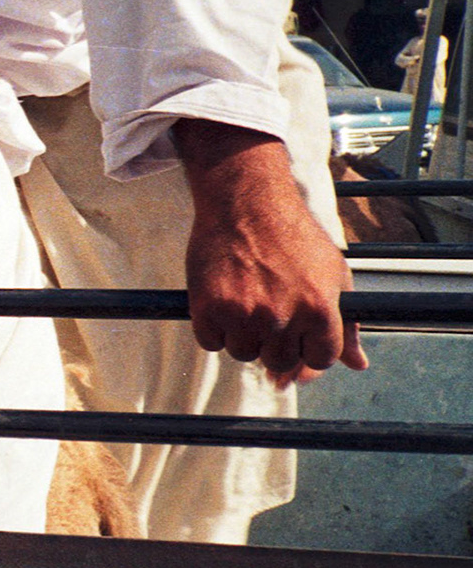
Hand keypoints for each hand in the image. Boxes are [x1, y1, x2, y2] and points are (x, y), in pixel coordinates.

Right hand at [177, 119, 367, 384]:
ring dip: (241, 335)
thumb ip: (347, 324)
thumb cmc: (293, 235)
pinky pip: (210, 341)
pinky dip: (212, 327)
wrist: (245, 202)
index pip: (320, 359)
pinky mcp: (209, 308)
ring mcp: (243, 315)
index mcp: (320, 309)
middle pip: (280, 361)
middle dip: (275, 344)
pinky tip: (221, 300)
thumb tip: (357, 364)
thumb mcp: (332, 274)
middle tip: (267, 313)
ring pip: (243, 353)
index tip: (299, 337)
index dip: (309, 350)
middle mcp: (282, 316)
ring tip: (244, 300)